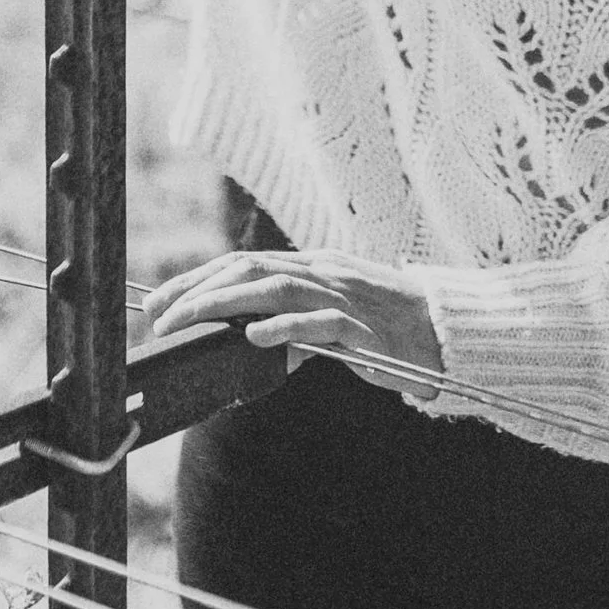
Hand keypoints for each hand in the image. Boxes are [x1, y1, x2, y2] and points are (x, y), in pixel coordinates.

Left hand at [137, 250, 444, 395]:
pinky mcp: (365, 327)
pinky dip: (285, 327)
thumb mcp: (335, 321)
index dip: (199, 278)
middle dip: (197, 290)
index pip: (245, 263)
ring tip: (187, 323)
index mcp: (315, 268)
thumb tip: (259, 345)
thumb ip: (298, 325)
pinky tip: (255, 337)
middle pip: (250, 269)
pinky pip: (321, 322)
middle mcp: (324, 273)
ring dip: (223, 305)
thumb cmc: (389, 330)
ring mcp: (344, 296)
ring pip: (275, 288)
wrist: (449, 332)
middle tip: (158, 315)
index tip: (161, 300)